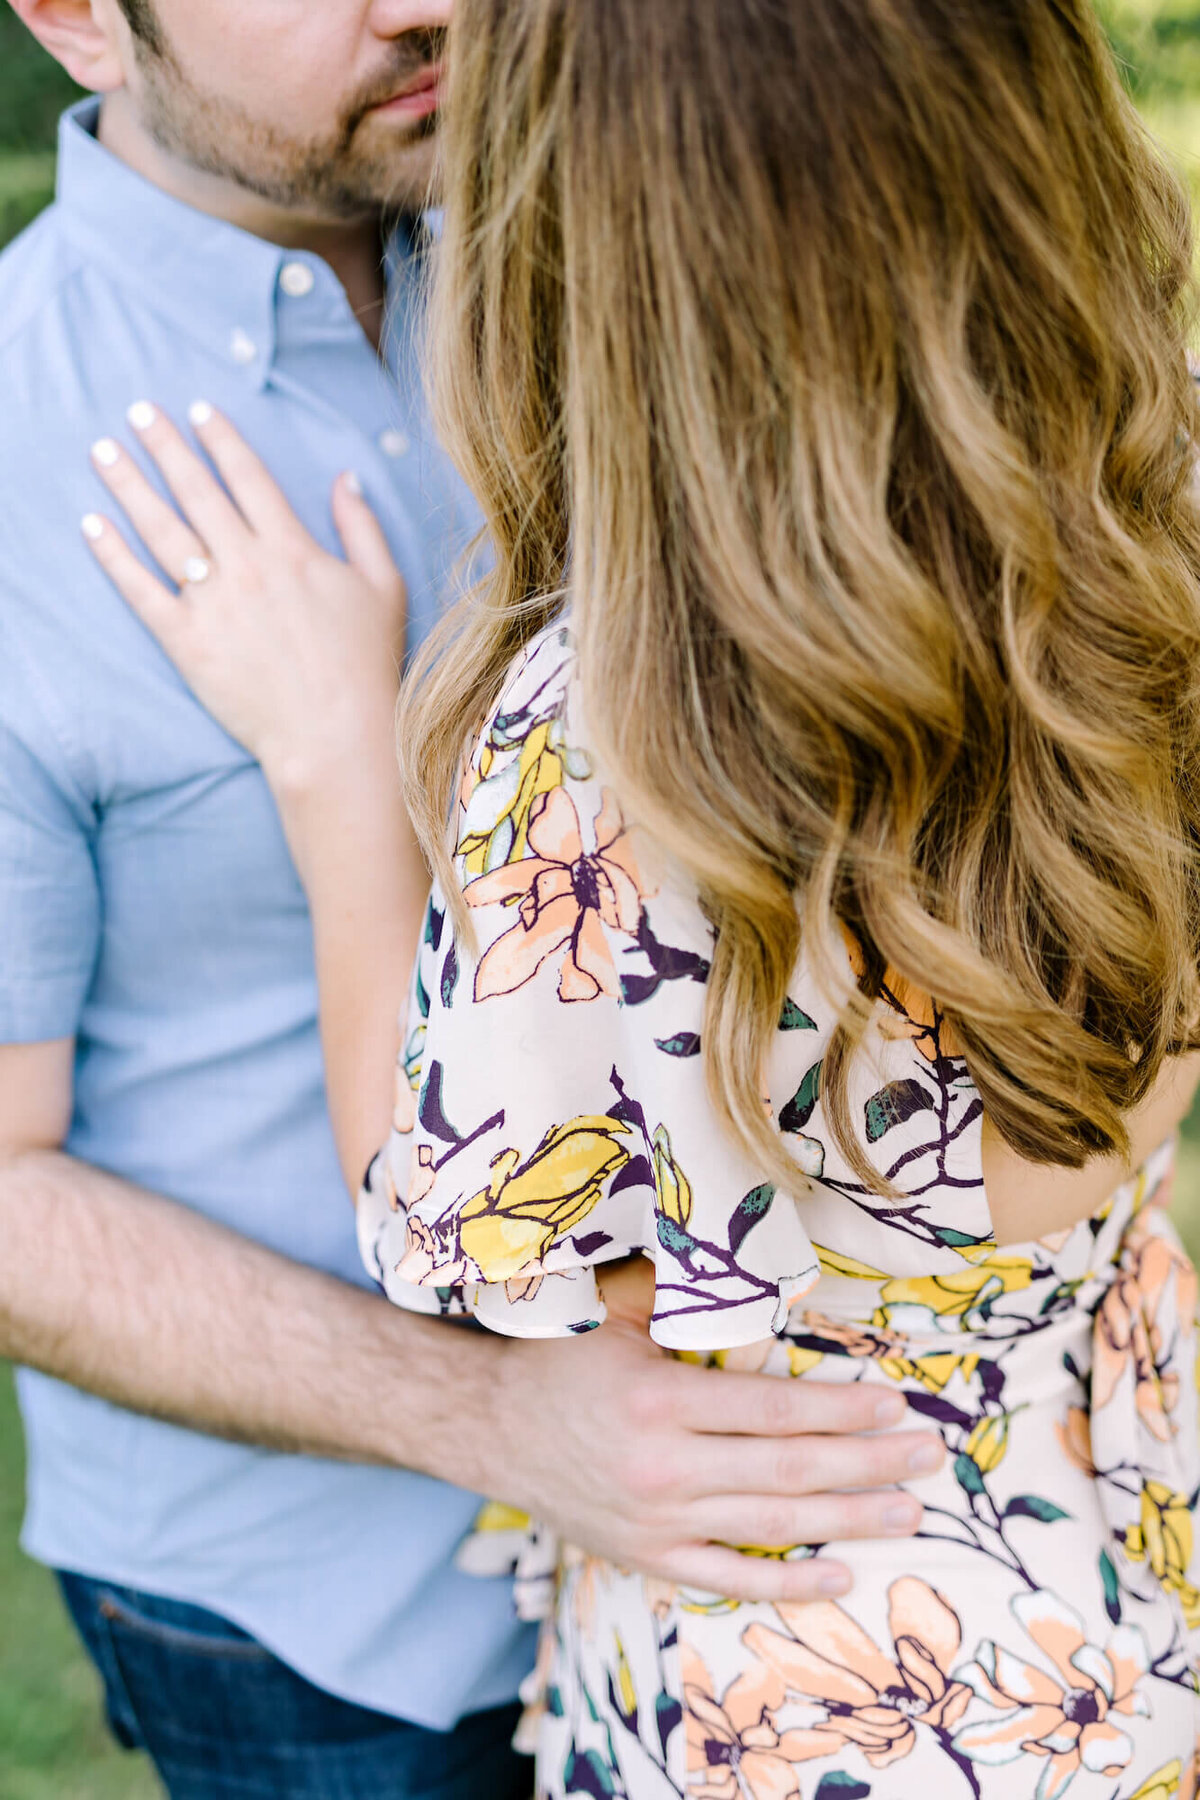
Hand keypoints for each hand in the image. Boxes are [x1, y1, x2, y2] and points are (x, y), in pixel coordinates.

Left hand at [81, 402, 404, 791]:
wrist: (336, 734)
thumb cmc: (367, 666)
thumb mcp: (384, 587)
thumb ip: (361, 527)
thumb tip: (345, 478)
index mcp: (292, 547)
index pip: (247, 476)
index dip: (220, 438)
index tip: (197, 410)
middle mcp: (246, 564)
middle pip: (195, 490)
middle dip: (163, 445)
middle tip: (137, 411)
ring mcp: (212, 601)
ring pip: (160, 529)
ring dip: (128, 485)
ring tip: (102, 452)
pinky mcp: (187, 640)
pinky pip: (140, 589)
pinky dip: (112, 556)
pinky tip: (92, 526)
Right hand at [478, 1259, 944, 1603]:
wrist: (489, 1426)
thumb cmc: (560, 1357)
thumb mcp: (616, 1310)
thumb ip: (687, 1295)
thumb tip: (762, 1268)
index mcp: (660, 1400)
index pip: (774, 1409)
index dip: (841, 1409)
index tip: (894, 1405)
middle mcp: (663, 1467)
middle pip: (788, 1471)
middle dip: (867, 1464)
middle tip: (927, 1456)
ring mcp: (657, 1521)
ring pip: (772, 1527)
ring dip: (848, 1521)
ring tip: (909, 1513)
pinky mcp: (647, 1556)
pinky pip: (729, 1578)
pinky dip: (788, 1583)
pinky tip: (841, 1575)